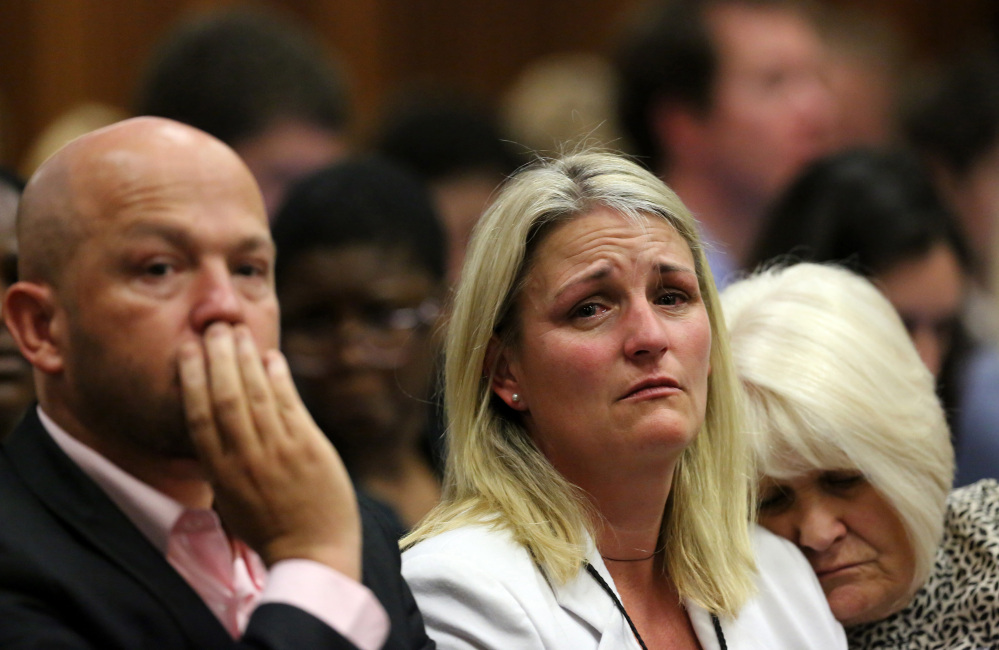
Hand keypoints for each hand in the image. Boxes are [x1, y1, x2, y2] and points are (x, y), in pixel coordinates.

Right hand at [178, 322, 360, 579]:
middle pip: (225, 397)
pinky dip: (280, 378)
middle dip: (217, 357)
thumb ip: (221, 461)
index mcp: (221, 472)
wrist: (313, 553)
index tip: (188, 349)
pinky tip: (272, 357)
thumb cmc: (270, 527)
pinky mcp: (309, 449)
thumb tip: (212, 424)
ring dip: (246, 359)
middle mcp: (245, 458)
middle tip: (214, 327)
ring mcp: (278, 452)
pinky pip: (290, 405)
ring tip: (239, 332)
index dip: (192, 378)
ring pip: (256, 395)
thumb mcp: (231, 498)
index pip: (199, 415)